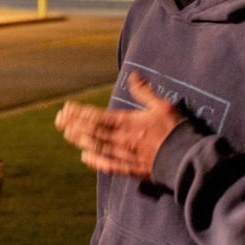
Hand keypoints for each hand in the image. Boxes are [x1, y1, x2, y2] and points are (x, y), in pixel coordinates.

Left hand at [55, 71, 182, 177]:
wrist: (186, 159)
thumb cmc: (175, 130)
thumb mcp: (162, 105)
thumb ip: (144, 92)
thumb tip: (133, 76)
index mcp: (127, 122)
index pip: (96, 117)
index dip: (79, 112)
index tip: (66, 108)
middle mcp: (120, 139)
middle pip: (91, 132)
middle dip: (73, 125)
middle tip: (59, 120)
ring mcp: (123, 156)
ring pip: (96, 147)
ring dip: (79, 140)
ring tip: (66, 134)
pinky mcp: (130, 169)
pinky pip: (108, 165)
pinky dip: (94, 161)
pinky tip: (85, 157)